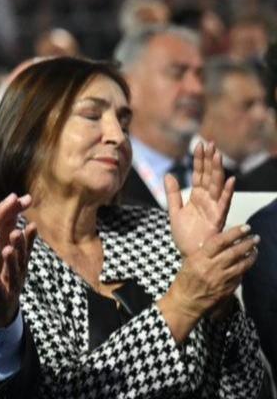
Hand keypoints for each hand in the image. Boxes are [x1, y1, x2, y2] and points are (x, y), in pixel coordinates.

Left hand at [0, 220, 37, 327]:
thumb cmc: (2, 278)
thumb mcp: (4, 256)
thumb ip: (9, 238)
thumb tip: (15, 216)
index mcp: (17, 262)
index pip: (24, 247)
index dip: (28, 237)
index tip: (31, 224)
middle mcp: (17, 273)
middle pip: (20, 258)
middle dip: (19, 245)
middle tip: (16, 232)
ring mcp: (10, 287)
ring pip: (11, 273)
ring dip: (10, 261)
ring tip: (7, 250)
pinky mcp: (0, 299)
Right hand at [160, 223, 258, 339]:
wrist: (185, 302)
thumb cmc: (185, 281)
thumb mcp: (190, 262)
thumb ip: (205, 253)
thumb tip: (221, 242)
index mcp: (199, 259)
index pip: (219, 242)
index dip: (234, 233)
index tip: (244, 228)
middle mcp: (211, 268)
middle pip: (234, 252)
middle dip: (247, 243)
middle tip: (255, 237)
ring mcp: (221, 279)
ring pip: (241, 264)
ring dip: (251, 256)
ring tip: (255, 250)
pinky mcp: (228, 289)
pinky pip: (240, 276)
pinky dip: (244, 269)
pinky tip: (247, 264)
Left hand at [168, 141, 232, 256]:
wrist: (191, 255)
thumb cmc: (185, 236)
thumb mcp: (174, 212)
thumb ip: (173, 194)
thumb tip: (169, 175)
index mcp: (197, 197)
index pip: (198, 174)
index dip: (199, 160)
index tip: (199, 145)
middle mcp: (207, 200)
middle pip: (208, 176)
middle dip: (209, 160)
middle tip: (210, 143)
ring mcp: (214, 208)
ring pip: (216, 186)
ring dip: (217, 171)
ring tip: (218, 155)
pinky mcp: (218, 218)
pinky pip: (224, 203)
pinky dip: (227, 192)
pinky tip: (230, 180)